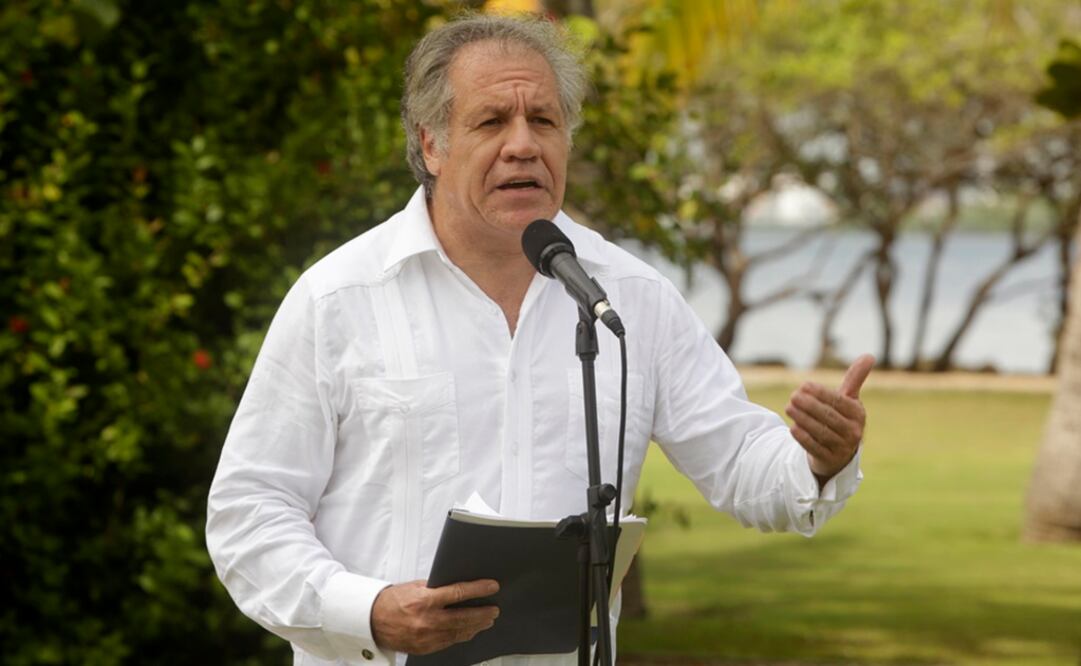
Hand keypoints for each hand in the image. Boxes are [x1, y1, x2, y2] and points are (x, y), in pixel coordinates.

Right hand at [370, 579, 499, 654]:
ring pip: (459, 632)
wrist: (372, 622)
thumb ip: (436, 587)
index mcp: (424, 600)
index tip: (492, 587)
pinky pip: (449, 642)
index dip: (478, 590)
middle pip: (464, 616)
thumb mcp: (414, 587)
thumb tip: (458, 586)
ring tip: (487, 620)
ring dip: (476, 626)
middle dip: (483, 613)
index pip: (459, 593)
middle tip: (494, 609)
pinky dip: (462, 635)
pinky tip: (470, 630)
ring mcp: (427, 637)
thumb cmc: (391, 601)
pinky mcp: (425, 648)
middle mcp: (427, 620)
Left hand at [785, 354, 873, 484]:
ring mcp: (842, 447)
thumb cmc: (841, 418)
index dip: (820, 393)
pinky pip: (815, 447)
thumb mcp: (849, 400)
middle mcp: (853, 432)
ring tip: (789, 408)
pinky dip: (803, 437)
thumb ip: (855, 379)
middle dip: (809, 405)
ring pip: (820, 432)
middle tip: (793, 396)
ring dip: (802, 419)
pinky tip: (793, 427)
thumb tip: (869, 356)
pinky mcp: (829, 459)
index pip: (838, 401)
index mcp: (858, 414)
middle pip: (828, 416)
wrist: (839, 451)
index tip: (804, 386)